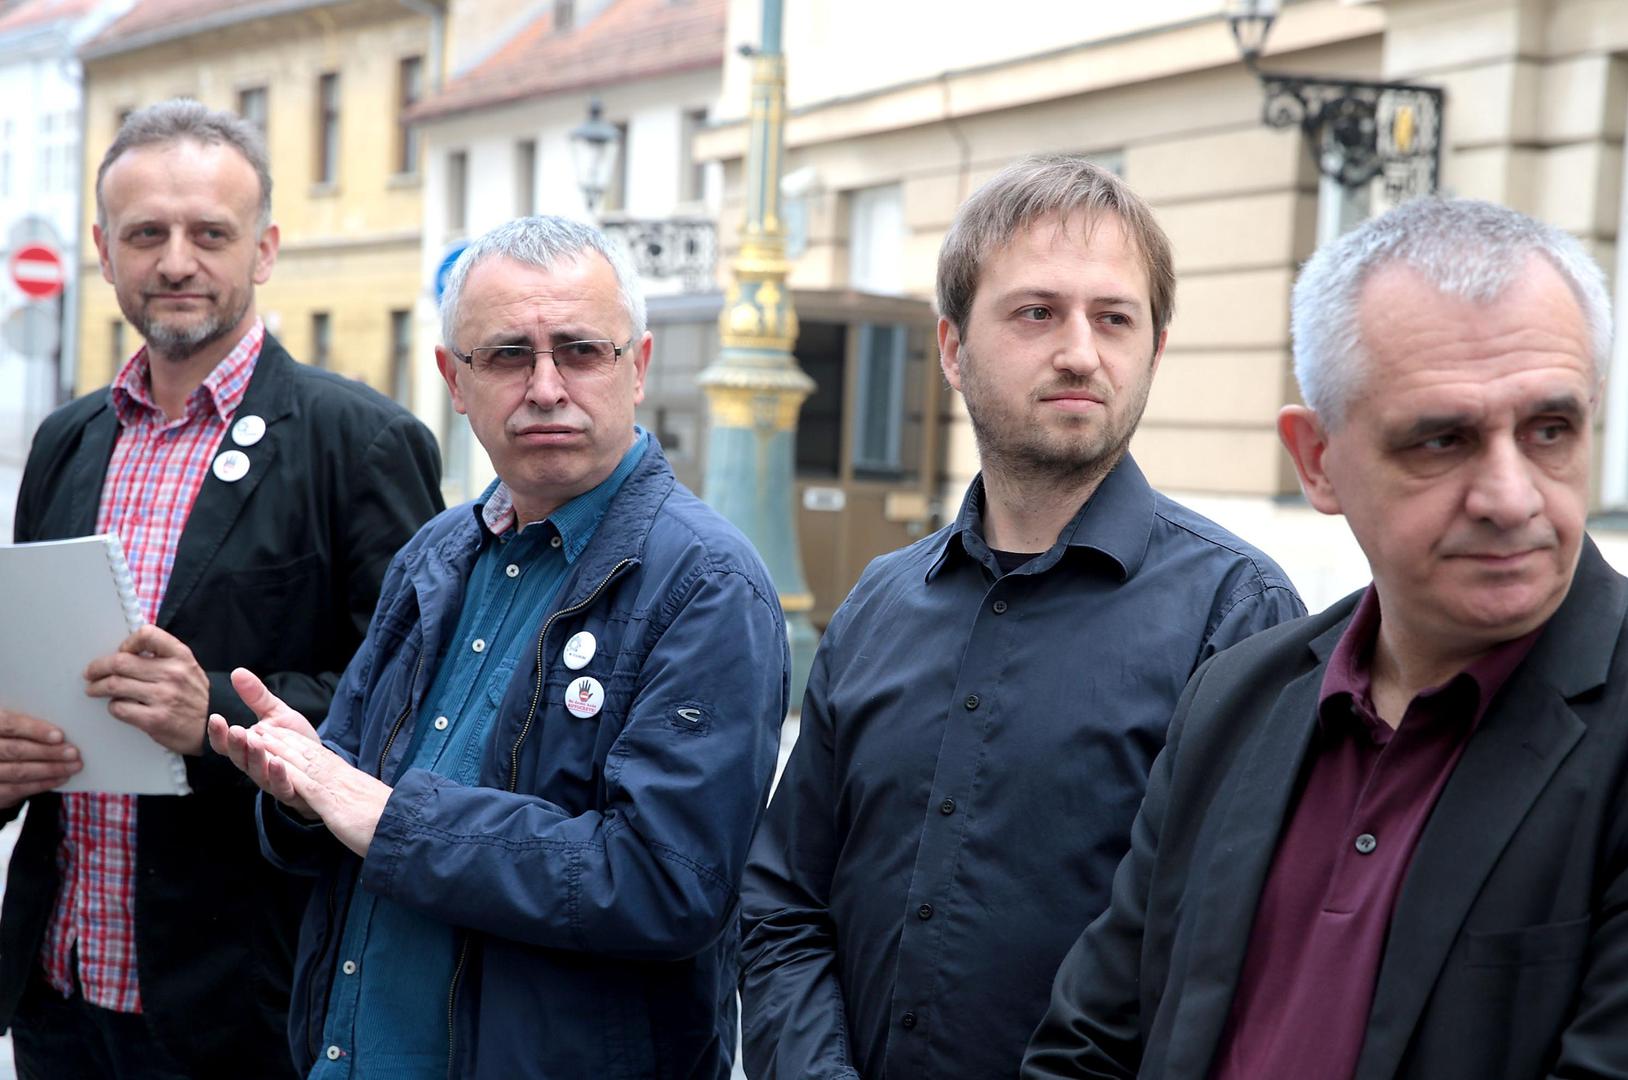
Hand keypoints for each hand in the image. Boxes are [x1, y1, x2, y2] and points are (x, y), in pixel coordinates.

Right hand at [0, 708, 80, 807]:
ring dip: (50, 769)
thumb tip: (62, 731)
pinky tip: (61, 778)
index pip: (10, 725)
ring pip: (18, 771)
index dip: (35, 730)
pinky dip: (42, 784)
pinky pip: (17, 789)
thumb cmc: (11, 738)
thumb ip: (29, 724)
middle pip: (16, 750)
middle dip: (48, 752)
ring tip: (74, 766)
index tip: (59, 736)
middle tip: (73, 753)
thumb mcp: (15, 727)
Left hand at [84, 625, 208, 754]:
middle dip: (98, 667)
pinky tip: (117, 706)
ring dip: (97, 688)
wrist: (213, 725)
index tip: (121, 651)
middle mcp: (173, 674)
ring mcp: (163, 697)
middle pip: (120, 662)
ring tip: (94, 690)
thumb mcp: (187, 667)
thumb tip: (125, 652)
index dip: (127, 642)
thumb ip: (161, 657)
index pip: (147, 635)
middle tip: (90, 673)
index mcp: (181, 656)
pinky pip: (119, 708)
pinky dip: (113, 707)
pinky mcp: (154, 719)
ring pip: (114, 685)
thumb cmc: (194, 696)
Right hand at [208, 668, 319, 818]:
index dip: (218, 733)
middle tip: (236, 730)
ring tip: (257, 742)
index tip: (216, 718)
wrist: (323, 762)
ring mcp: (271, 780)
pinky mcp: (291, 791)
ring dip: (256, 758)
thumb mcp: (276, 714)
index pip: (225, 744)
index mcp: (247, 748)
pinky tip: (278, 762)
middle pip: (239, 758)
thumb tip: (238, 672)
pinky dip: (278, 776)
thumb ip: (257, 696)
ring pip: (257, 773)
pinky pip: (281, 787)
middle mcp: (254, 766)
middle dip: (236, 745)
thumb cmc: (294, 739)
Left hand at [251, 725, 391, 858]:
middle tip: (261, 726)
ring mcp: (334, 786)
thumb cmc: (390, 821)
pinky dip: (284, 770)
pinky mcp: (330, 801)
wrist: (405, 827)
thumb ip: (360, 801)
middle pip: (306, 752)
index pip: (319, 755)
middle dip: (282, 738)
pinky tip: (268, 763)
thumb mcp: (372, 807)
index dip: (299, 743)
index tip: (283, 734)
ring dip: (276, 747)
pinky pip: (303, 782)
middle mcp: (340, 776)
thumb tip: (360, 805)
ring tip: (256, 735)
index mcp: (348, 778)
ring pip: (300, 761)